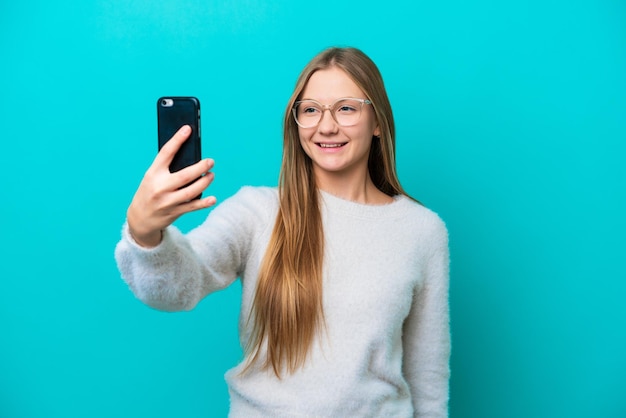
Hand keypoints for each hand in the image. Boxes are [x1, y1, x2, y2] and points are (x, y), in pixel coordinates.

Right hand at [126, 125, 216, 246]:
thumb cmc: (150, 191)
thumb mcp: (152, 177)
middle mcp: (160, 187)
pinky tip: (213, 198)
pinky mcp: (175, 212)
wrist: (140, 218)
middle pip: (184, 175)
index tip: (188, 129)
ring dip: (204, 182)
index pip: (166, 153)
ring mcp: (167, 201)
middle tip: (210, 161)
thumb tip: (190, 153)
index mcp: (153, 173)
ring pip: (191, 191)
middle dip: (200, 167)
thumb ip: (167, 167)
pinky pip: (192, 206)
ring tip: (211, 175)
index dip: (177, 140)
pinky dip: (204, 203)